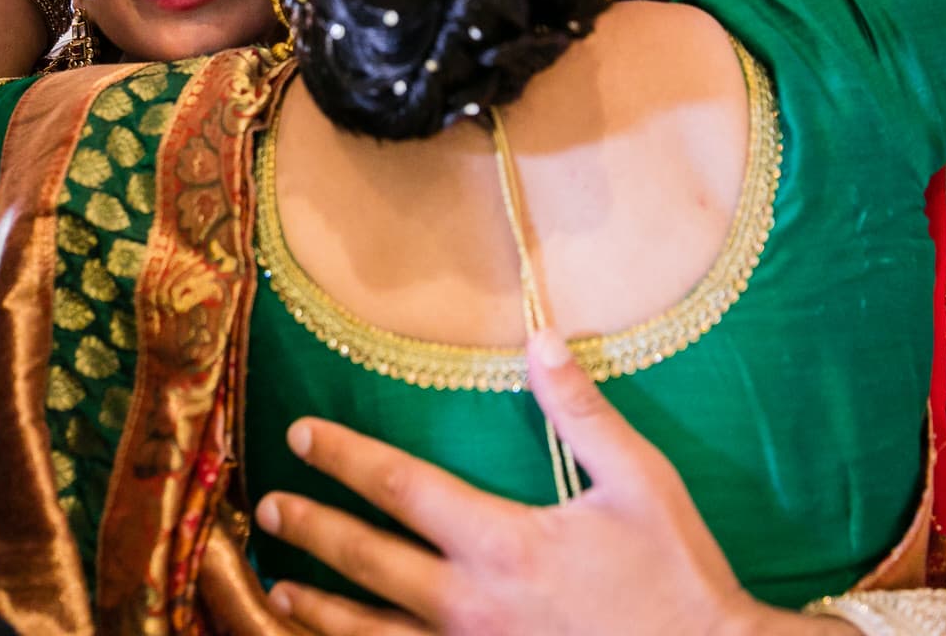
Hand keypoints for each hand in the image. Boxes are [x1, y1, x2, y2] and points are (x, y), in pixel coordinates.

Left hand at [255, 331, 852, 635]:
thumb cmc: (676, 576)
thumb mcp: (641, 481)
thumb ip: (582, 412)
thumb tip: (541, 340)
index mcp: (504, 543)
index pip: (402, 488)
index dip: (345, 458)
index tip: (302, 436)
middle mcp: (473, 604)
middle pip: (369, 562)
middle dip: (314, 531)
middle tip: (269, 508)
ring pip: (374, 635)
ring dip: (321, 611)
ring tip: (280, 591)